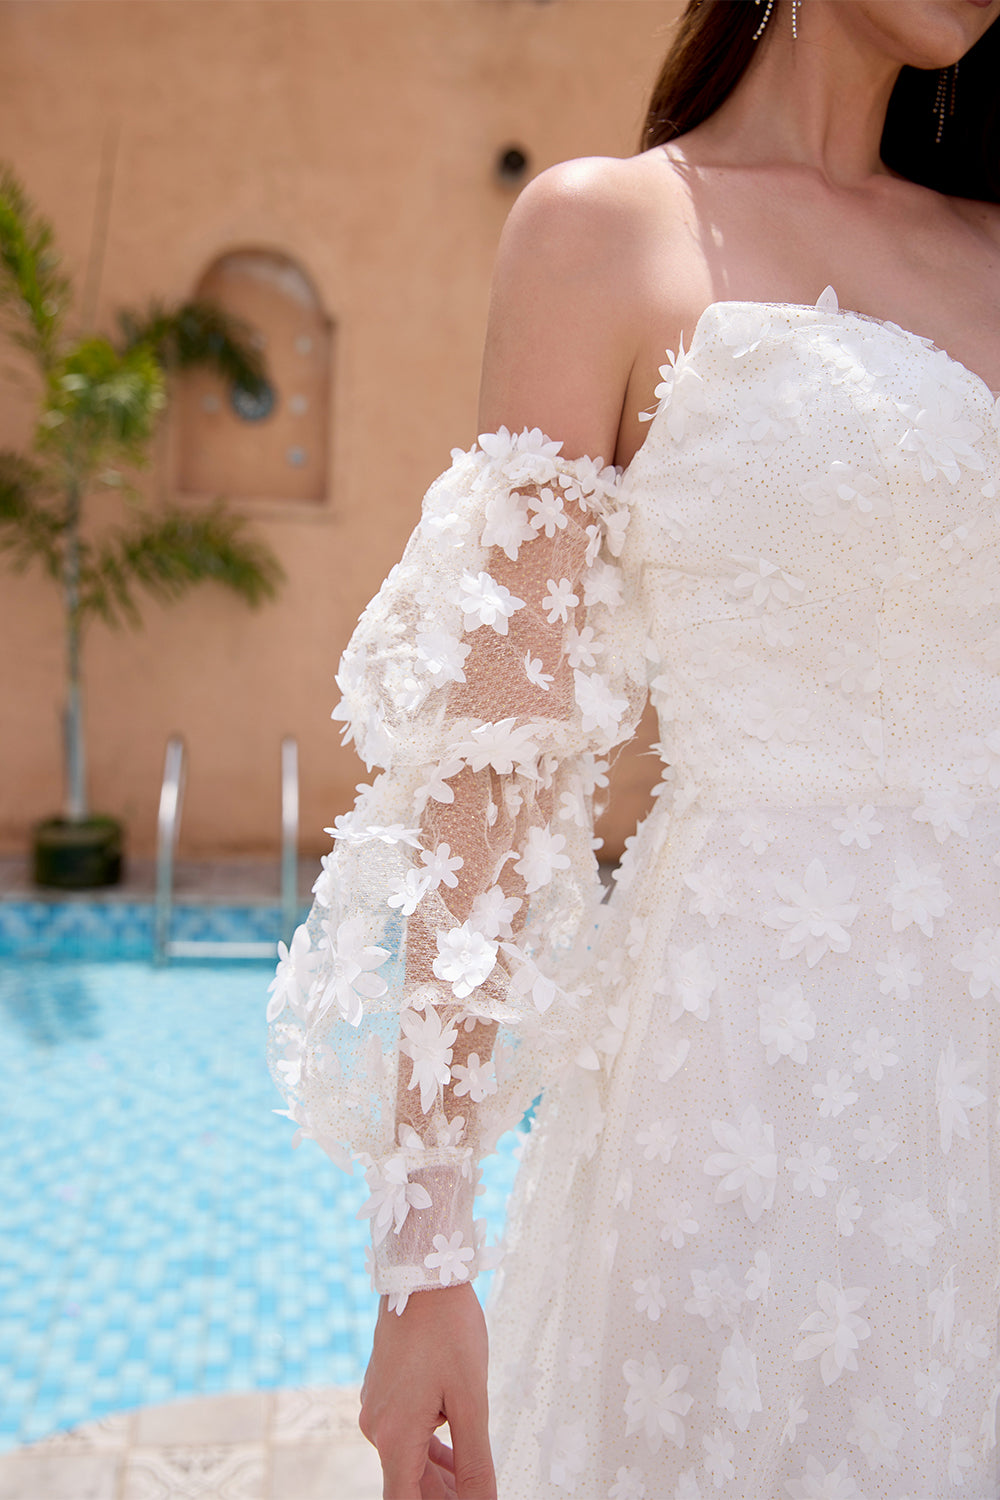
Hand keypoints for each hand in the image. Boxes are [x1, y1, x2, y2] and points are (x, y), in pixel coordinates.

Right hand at [359, 1281, 496, 1499]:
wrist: (422, 1274)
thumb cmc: (449, 1330)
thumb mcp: (471, 1399)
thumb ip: (475, 1461)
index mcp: (395, 1436)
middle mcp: (377, 1428)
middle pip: (408, 1486)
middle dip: (444, 1498)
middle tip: (480, 1495)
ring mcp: (377, 1408)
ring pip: (408, 1459)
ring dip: (440, 1478)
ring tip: (474, 1484)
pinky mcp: (383, 1391)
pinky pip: (405, 1433)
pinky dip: (430, 1450)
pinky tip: (455, 1454)